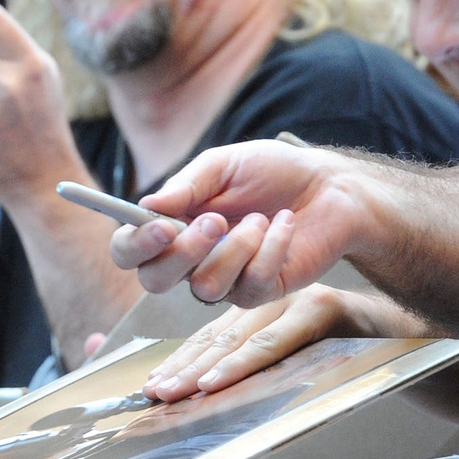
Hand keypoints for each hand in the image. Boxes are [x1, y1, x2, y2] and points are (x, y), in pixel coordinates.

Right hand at [109, 141, 377, 306]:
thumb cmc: (272, 173)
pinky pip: (250, 286)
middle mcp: (190, 259)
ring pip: (205, 286)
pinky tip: (285, 224)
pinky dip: (270, 249)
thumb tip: (146, 205)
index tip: (161, 226)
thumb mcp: (224, 165)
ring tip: (261, 217)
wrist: (329, 187)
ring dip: (235, 247)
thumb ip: (186, 185)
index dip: (135, 245)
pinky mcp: (259, 293)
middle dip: (182, 252)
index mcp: (171, 226)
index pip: (129, 250)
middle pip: (154, 281)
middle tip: (214, 221)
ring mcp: (224, 280)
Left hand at [142, 285, 426, 400]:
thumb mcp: (308, 358)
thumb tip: (214, 395)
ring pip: (240, 337)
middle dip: (182, 368)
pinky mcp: (322, 310)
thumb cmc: (362, 354)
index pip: (214, 337)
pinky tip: (218, 379)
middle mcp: (276, 302)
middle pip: (218, 336)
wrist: (420, 341)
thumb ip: (268, 365)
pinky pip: (275, 341)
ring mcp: (298, 302)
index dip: (181, 361)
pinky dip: (243, 363)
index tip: (152, 387)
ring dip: (202, 368)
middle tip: (152, 394)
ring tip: (174, 390)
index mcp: (267, 312)